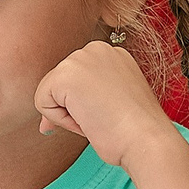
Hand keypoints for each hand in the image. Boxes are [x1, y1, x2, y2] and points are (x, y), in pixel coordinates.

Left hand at [35, 40, 180, 172]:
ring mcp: (81, 58)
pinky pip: (42, 102)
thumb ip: (80, 104)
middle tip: (106, 117)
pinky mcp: (66, 73)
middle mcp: (96, 49)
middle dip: (75, 109)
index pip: (77, 82)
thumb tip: (45, 124)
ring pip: (50, 93)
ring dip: (69, 115)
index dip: (86, 106)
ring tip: (99, 117)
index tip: (112, 113)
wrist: (147, 139)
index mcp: (111, 54)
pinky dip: (61, 120)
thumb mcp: (108, 107)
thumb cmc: (135, 131)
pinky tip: (88, 118)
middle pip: (60, 86)